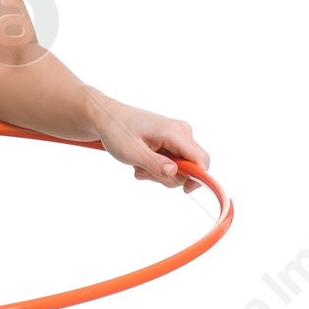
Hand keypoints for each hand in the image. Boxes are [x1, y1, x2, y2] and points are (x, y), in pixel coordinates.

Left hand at [90, 96, 209, 194]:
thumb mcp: (132, 152)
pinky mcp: (172, 141)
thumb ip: (155, 164)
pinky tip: (141, 161)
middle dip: (167, 176)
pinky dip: (156, 167)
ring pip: (179, 168)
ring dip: (158, 173)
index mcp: (175, 132)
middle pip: (190, 168)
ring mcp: (177, 136)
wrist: (107, 118)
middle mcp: (182, 132)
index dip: (198, 178)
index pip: (201, 159)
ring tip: (139, 164)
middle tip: (143, 171)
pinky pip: (172, 162)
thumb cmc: (117, 131)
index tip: (186, 190)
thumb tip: (175, 173)